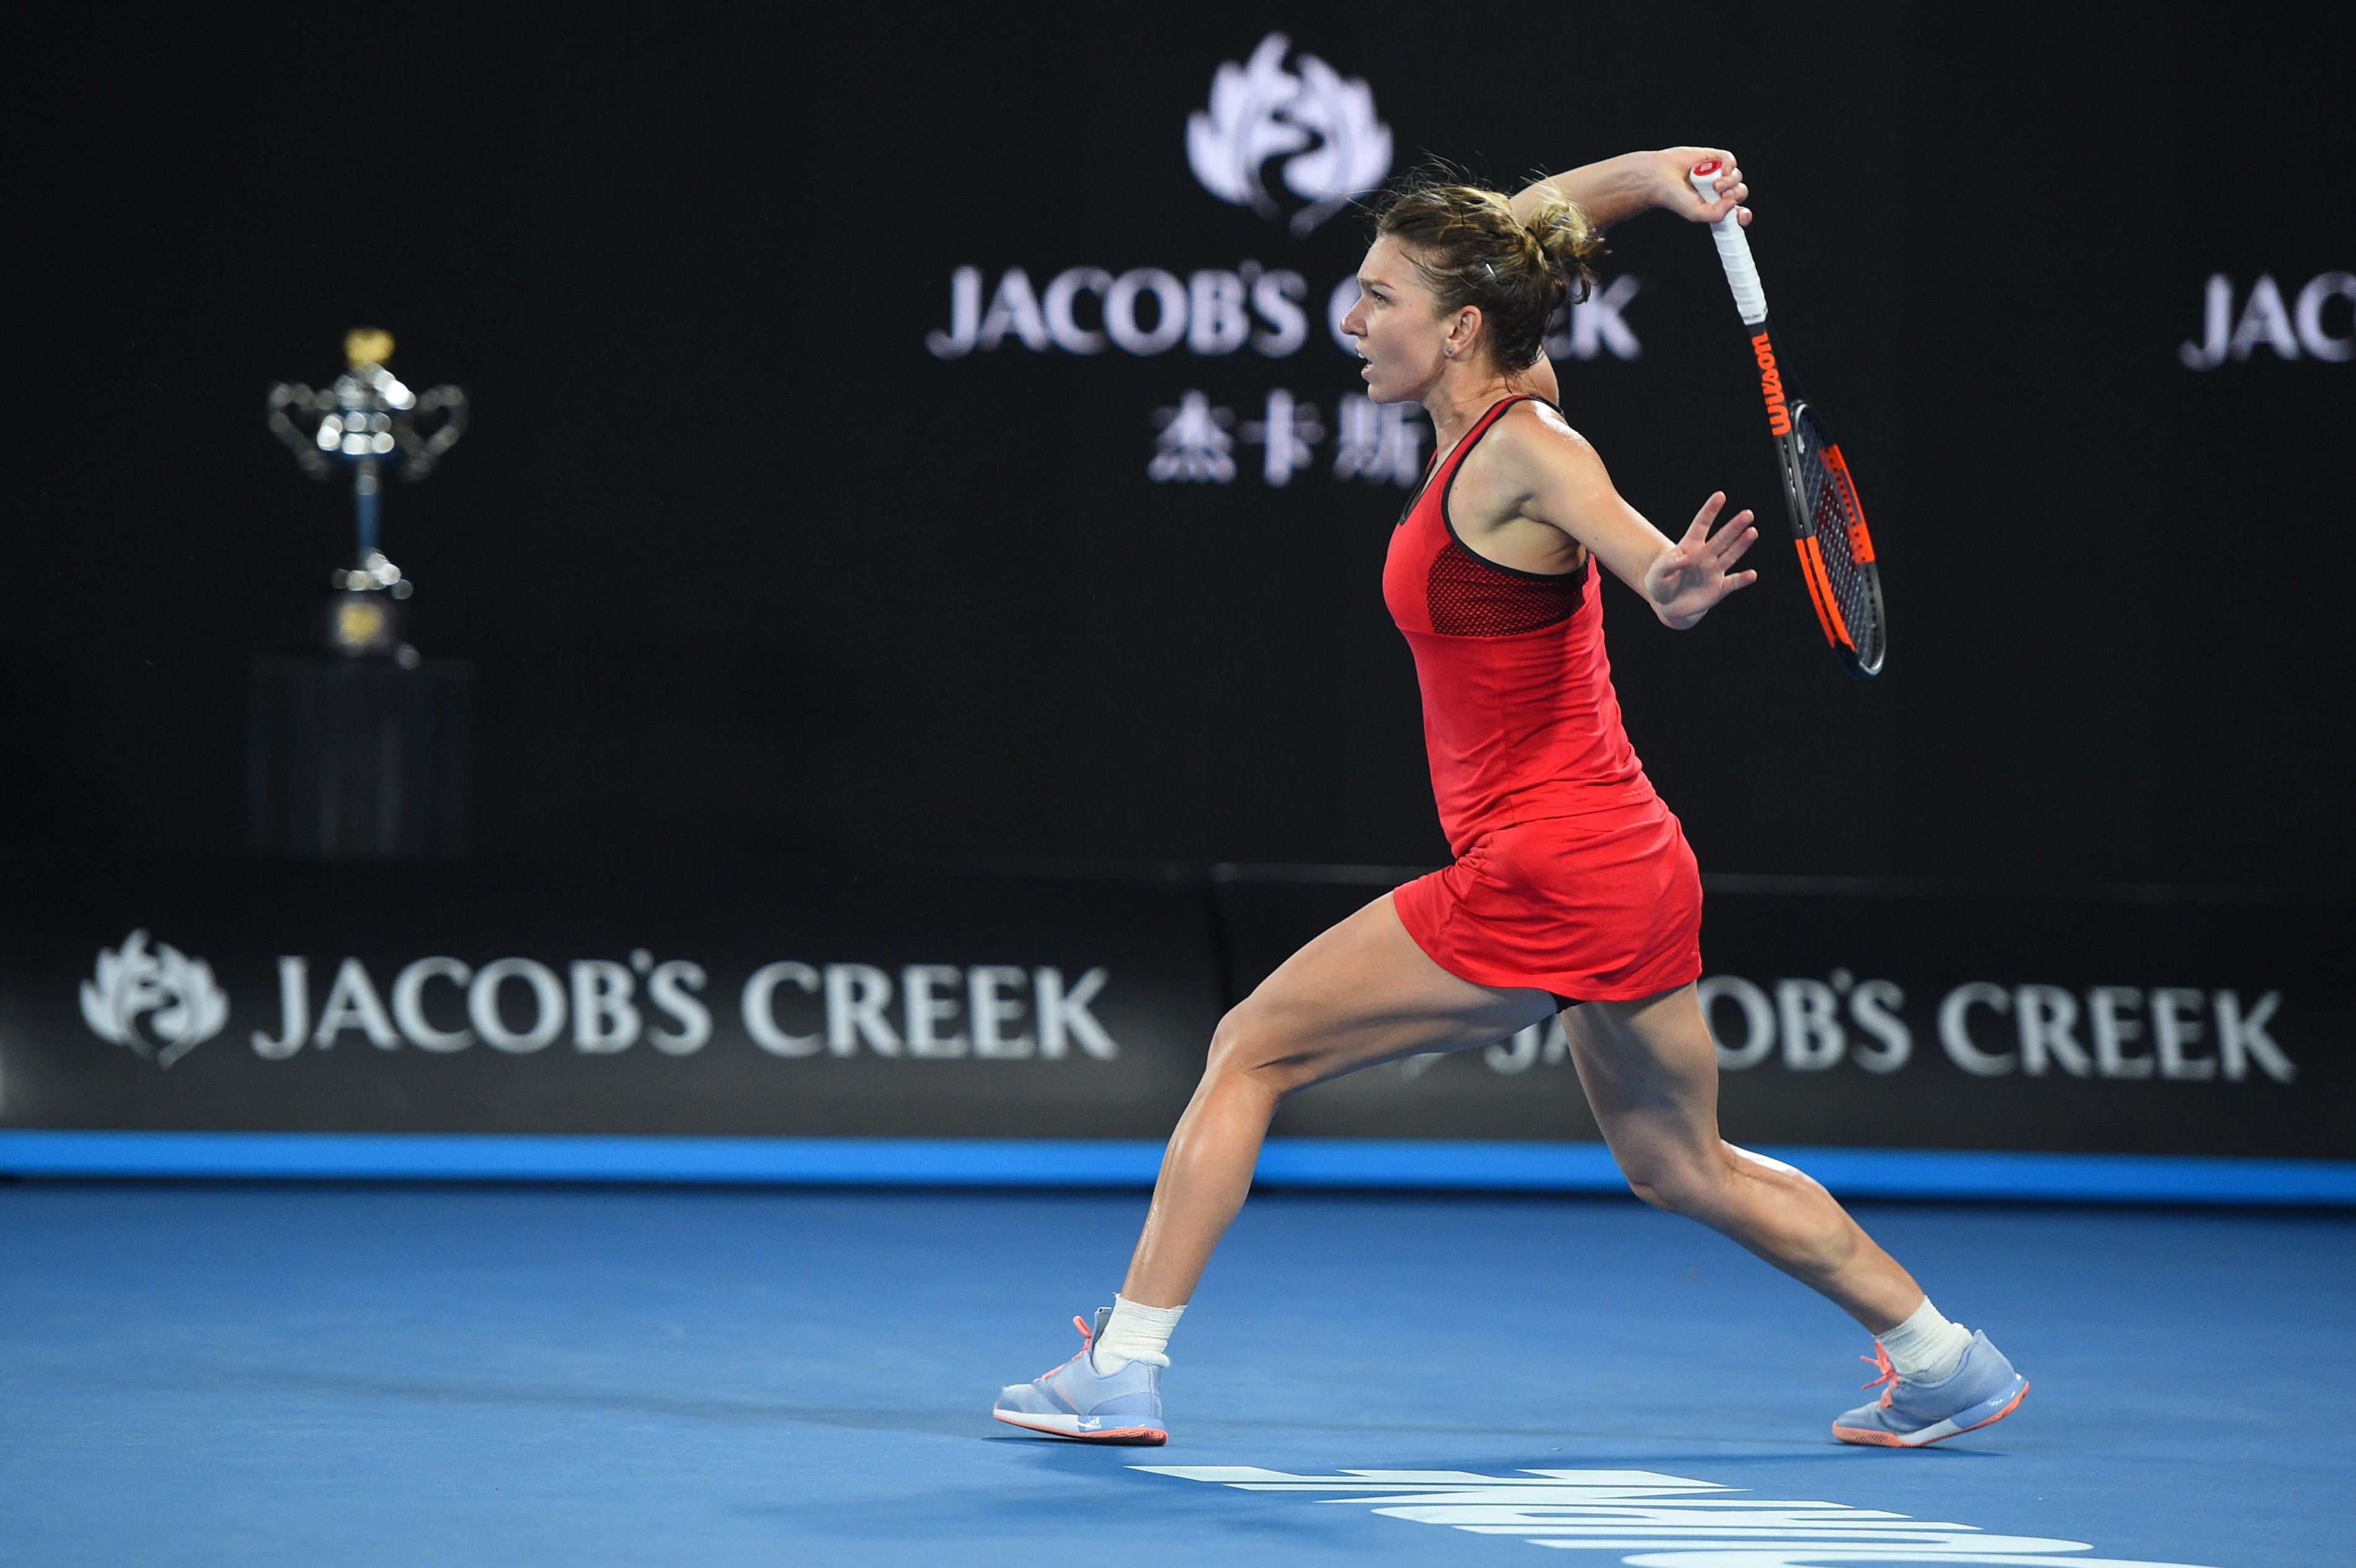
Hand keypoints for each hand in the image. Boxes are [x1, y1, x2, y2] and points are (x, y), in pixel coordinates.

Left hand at [1645, 492, 1758, 627]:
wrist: (1668, 605)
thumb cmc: (1661, 584)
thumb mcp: (1657, 574)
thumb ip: (1667, 565)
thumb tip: (1682, 558)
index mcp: (1690, 547)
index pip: (1701, 525)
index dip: (1710, 510)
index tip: (1720, 496)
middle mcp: (1706, 555)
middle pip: (1722, 538)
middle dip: (1734, 526)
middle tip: (1748, 514)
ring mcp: (1714, 571)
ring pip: (1730, 555)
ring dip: (1742, 545)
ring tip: (1752, 532)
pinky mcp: (1719, 588)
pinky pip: (1733, 583)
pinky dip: (1742, 580)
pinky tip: (1752, 574)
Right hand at [1651, 146, 1749, 226]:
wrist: (1661, 178)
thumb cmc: (1674, 197)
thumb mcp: (1696, 214)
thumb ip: (1716, 214)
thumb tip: (1733, 201)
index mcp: (1716, 206)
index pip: (1738, 212)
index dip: (1743, 214)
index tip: (1741, 215)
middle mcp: (1719, 190)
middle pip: (1740, 192)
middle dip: (1735, 195)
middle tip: (1720, 195)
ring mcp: (1717, 173)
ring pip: (1737, 177)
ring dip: (1729, 181)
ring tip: (1714, 184)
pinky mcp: (1714, 158)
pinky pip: (1731, 160)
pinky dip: (1729, 164)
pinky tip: (1721, 169)